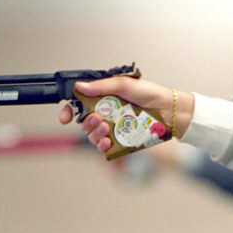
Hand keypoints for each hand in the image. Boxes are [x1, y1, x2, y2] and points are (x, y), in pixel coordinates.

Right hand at [57, 77, 194, 152]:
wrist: (168, 110)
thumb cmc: (150, 94)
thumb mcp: (125, 84)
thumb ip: (101, 87)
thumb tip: (79, 87)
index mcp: (104, 98)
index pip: (79, 105)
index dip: (68, 111)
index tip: (65, 118)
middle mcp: (106, 113)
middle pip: (84, 122)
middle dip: (87, 122)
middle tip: (98, 119)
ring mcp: (113, 128)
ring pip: (92, 136)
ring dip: (94, 133)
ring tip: (106, 128)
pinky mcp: (121, 141)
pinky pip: (104, 148)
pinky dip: (101, 146)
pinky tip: (106, 142)